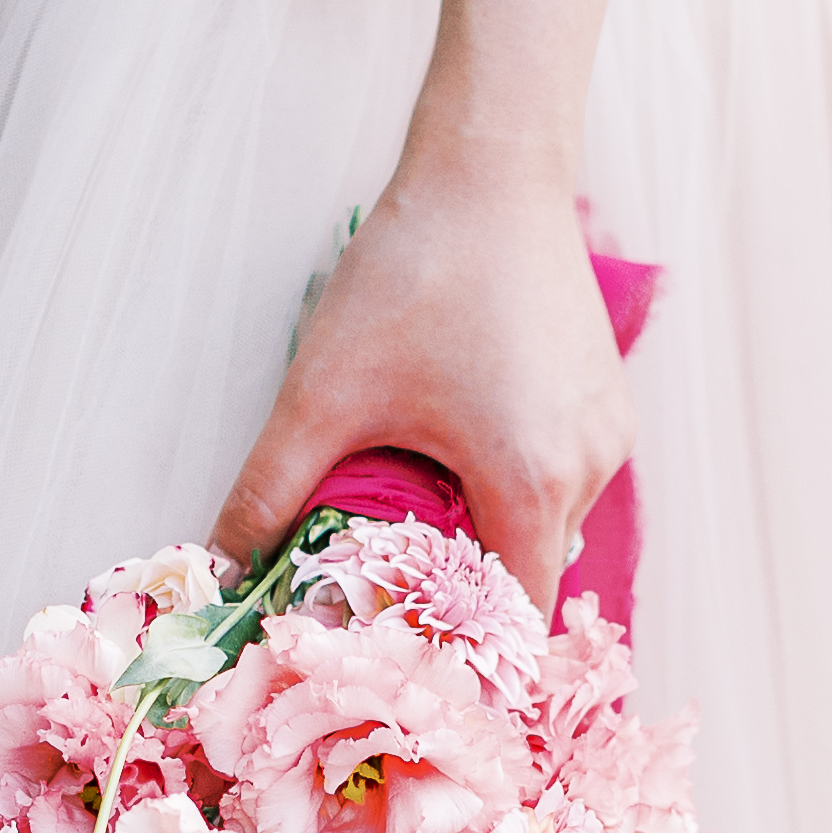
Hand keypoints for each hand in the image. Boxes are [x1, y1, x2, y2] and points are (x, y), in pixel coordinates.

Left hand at [213, 134, 630, 622]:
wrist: (490, 170)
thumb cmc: (417, 272)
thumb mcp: (324, 391)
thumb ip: (269, 490)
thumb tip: (222, 568)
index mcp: (530, 481)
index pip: (510, 622)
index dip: (458, 654)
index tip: (404, 662)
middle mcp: (588, 469)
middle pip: (524, 576)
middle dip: (459, 595)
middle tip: (388, 591)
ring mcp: (608, 432)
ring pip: (544, 526)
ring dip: (485, 532)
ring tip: (417, 514)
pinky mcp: (606, 400)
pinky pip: (562, 476)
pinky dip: (515, 485)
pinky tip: (457, 452)